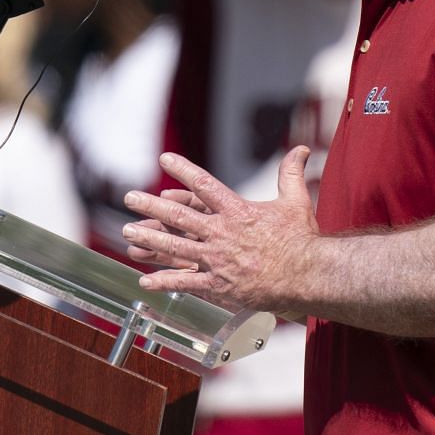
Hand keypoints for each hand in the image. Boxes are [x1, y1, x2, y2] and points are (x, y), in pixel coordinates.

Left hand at [121, 148, 317, 311]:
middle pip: (179, 215)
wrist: (306, 275)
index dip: (183, 169)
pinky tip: (145, 280)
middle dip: (151, 206)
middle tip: (130, 198)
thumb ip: (290, 173)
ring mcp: (217, 260)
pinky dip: (164, 282)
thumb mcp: (295, 201)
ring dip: (149, 240)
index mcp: (237, 211)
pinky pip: (186, 282)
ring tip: (128, 232)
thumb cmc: (302, 239)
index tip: (164, 159)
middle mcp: (221, 233)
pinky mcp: (219, 284)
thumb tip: (300, 149)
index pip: (204, 184)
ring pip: (175, 248)